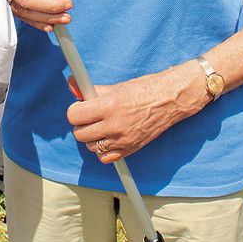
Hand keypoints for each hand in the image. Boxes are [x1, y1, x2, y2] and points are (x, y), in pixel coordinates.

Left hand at [66, 64, 206, 161]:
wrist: (170, 100)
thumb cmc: (145, 90)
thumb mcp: (116, 87)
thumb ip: (92, 90)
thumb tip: (72, 83)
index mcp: (109, 106)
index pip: (74, 115)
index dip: (74, 110)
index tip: (79, 107)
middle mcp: (114, 125)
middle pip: (80, 133)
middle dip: (81, 124)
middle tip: (89, 116)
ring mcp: (122, 140)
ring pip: (90, 147)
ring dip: (92, 137)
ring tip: (101, 125)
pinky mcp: (130, 150)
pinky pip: (105, 158)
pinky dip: (103, 150)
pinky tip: (109, 138)